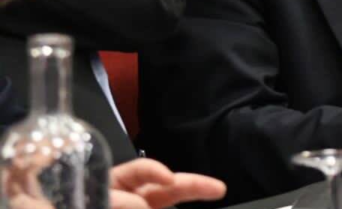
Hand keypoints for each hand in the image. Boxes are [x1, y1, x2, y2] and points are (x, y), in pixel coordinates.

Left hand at [109, 159, 225, 208]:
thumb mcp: (89, 202)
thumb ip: (114, 201)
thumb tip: (142, 206)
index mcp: (116, 184)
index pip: (142, 169)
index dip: (157, 170)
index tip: (169, 178)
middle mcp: (134, 199)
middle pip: (169, 188)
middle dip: (195, 185)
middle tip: (219, 188)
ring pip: (172, 204)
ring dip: (189, 195)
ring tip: (211, 193)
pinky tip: (194, 208)